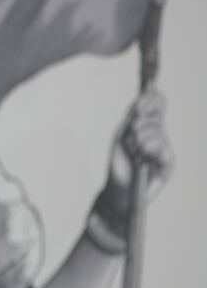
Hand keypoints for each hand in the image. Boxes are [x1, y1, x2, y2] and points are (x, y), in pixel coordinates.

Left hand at [104, 88, 173, 207]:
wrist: (118, 189)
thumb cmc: (119, 164)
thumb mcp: (121, 137)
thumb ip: (131, 118)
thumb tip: (139, 98)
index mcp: (149, 128)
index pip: (158, 106)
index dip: (151, 99)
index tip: (138, 101)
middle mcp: (160, 137)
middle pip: (156, 115)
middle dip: (139, 122)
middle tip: (130, 134)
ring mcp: (165, 150)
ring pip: (157, 129)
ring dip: (139, 138)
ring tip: (133, 151)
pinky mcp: (168, 163)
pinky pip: (160, 146)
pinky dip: (147, 148)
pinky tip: (142, 157)